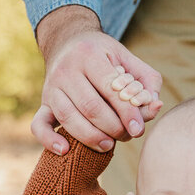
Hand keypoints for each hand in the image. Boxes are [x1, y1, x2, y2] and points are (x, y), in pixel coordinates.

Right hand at [33, 5, 163, 154]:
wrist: (68, 43)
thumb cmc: (105, 57)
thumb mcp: (128, 60)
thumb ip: (146, 82)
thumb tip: (155, 106)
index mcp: (89, 55)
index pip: (110, 89)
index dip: (126, 112)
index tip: (139, 129)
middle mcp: (66, 70)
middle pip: (91, 107)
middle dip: (112, 128)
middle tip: (126, 136)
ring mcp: (51, 87)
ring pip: (68, 118)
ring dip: (91, 137)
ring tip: (108, 146)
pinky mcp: (43, 103)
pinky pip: (39, 124)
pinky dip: (49, 140)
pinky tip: (65, 151)